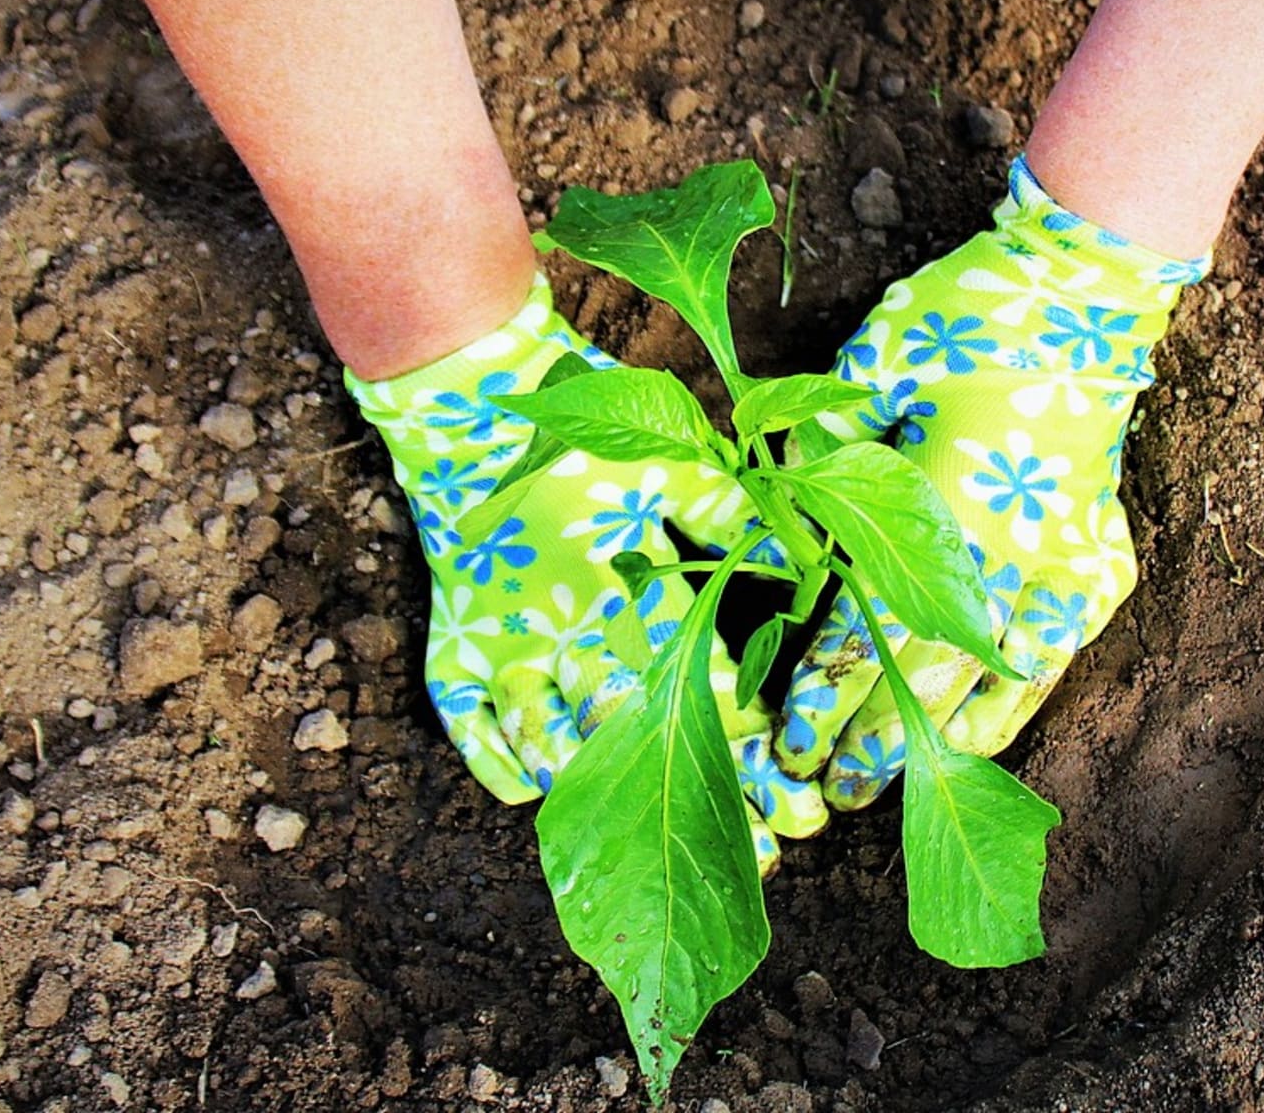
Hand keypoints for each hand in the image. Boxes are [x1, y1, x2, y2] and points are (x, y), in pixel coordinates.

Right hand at [347, 276, 824, 871]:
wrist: (469, 406)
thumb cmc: (582, 437)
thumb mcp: (670, 466)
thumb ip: (733, 516)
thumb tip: (808, 564)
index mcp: (622, 587)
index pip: (697, 684)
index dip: (750, 744)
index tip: (797, 794)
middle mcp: (563, 627)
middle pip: (641, 734)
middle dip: (708, 798)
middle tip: (769, 857)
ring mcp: (504, 645)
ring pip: (556, 742)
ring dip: (610, 797)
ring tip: (659, 846)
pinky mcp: (455, 645)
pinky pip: (471, 723)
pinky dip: (501, 761)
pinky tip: (537, 793)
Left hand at [776, 156, 1207, 807]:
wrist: (1083, 295)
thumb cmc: (965, 321)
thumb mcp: (874, 368)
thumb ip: (825, 448)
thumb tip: (773, 514)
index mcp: (942, 505)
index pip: (871, 628)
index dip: (827, 691)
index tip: (788, 735)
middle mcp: (1007, 553)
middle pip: (925, 676)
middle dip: (868, 739)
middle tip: (819, 785)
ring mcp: (1064, 567)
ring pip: (990, 684)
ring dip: (934, 743)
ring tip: (884, 788)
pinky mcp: (1098, 567)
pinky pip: (1052, 661)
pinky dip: (1010, 708)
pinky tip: (972, 745)